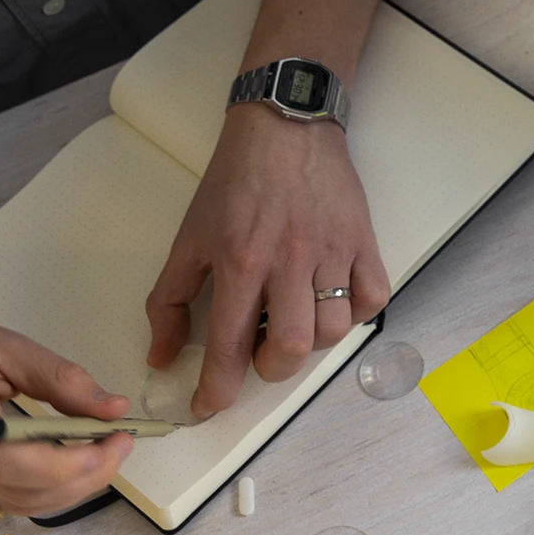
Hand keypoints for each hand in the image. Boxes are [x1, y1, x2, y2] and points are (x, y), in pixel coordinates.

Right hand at [0, 301, 133, 515]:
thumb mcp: (3, 345)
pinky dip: (41, 491)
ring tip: (98, 454)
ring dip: (68, 490)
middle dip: (85, 478)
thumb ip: (60, 379)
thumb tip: (113, 408)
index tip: (115, 440)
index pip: (12, 459)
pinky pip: (0, 500)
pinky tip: (62, 463)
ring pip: (16, 505)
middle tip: (119, 445)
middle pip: (22, 492)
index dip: (70, 462)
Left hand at [147, 107, 388, 418]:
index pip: (226, 347)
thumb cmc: (236, 181)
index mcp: (238, 262)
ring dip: (310, 342)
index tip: (209, 407)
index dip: (216, 390)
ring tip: (293, 323)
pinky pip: (371, 300)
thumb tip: (162, 356)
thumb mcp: (189, 237)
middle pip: (288, 348)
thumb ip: (169, 299)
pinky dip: (353, 314)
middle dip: (270, 368)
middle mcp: (287, 262)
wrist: (286, 127)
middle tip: (258, 354)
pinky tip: (332, 302)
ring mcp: (331, 253)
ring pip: (332, 330)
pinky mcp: (363, 242)